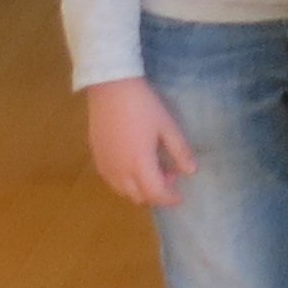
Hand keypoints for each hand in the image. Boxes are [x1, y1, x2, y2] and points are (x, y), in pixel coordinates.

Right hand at [82, 77, 195, 206]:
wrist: (111, 88)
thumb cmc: (143, 106)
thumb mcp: (167, 126)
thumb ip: (180, 151)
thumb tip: (191, 172)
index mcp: (139, 164)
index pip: (156, 194)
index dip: (170, 198)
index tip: (181, 195)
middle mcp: (119, 171)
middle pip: (139, 197)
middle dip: (157, 193)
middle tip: (170, 174)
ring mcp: (105, 166)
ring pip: (124, 192)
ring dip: (141, 189)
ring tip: (153, 168)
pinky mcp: (96, 158)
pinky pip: (112, 181)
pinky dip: (126, 182)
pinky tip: (135, 164)